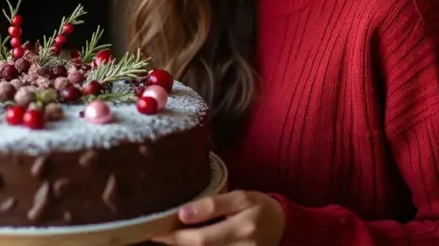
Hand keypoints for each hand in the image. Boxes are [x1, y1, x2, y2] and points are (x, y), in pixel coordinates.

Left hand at [152, 190, 284, 245]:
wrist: (283, 226)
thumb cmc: (259, 207)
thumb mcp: (241, 197)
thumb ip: (213, 204)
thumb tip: (183, 213)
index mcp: (243, 228)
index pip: (201, 239)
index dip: (175, 237)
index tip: (155, 230)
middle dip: (175, 243)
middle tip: (156, 234)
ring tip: (169, 238)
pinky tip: (187, 242)